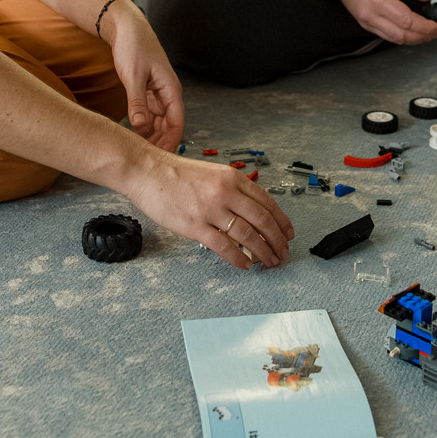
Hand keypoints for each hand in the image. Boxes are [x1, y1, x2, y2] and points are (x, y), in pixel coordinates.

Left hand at [101, 3, 184, 148]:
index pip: (177, 122)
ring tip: (138, 153)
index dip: (171, 141)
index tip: (163, 157)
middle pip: (168, 126)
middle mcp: (167, 94)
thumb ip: (136, 101)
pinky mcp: (146, 93)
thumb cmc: (133, 47)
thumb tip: (139, 125)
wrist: (126, 28)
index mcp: (170, 90)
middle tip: (146, 161)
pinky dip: (142, 127)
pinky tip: (132, 137)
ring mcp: (157, 95)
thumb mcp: (133, 75)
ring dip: (150, 137)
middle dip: (160, 143)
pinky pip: (148, 116)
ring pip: (158, 123)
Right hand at [122, 150, 295, 268]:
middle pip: (263, 221)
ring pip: (248, 236)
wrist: (148, 172)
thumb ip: (233, 190)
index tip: (288, 234)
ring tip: (269, 262)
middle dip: (278, 241)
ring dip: (264, 252)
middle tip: (283, 253)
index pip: (267, 202)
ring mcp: (211, 210)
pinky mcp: (195, 226)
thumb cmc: (177, 174)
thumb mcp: (213, 174)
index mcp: (233, 178)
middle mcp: (226, 193)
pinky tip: (246, 266)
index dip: (282, 221)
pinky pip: (225, 247)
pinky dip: (239, 259)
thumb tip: (251, 215)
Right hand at [330, 0, 436, 45]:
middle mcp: (370, 15)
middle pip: (402, 35)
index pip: (407, 22)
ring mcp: (366, 22)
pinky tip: (414, 30)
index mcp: (378, 0)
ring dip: (414, 39)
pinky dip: (403, 36)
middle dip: (423, 36)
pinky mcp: (365, 24)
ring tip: (429, 32)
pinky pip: (387, 36)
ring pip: (395, 39)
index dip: (425, 27)